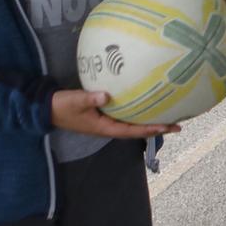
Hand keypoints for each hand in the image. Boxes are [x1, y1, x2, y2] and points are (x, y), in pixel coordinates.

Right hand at [51, 89, 179, 138]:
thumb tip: (107, 95)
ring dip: (150, 122)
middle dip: (157, 128)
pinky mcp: (104, 116)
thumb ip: (90, 98)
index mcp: (104, 127)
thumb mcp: (75, 101)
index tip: (167, 126)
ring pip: (133, 124)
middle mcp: (109, 127)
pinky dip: (139, 113)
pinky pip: (126, 117)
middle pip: (138, 130)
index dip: (150, 129)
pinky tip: (148, 106)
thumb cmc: (62, 106)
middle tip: (178, 124)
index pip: (132, 130)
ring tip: (169, 117)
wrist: (48, 108)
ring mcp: (107, 122)